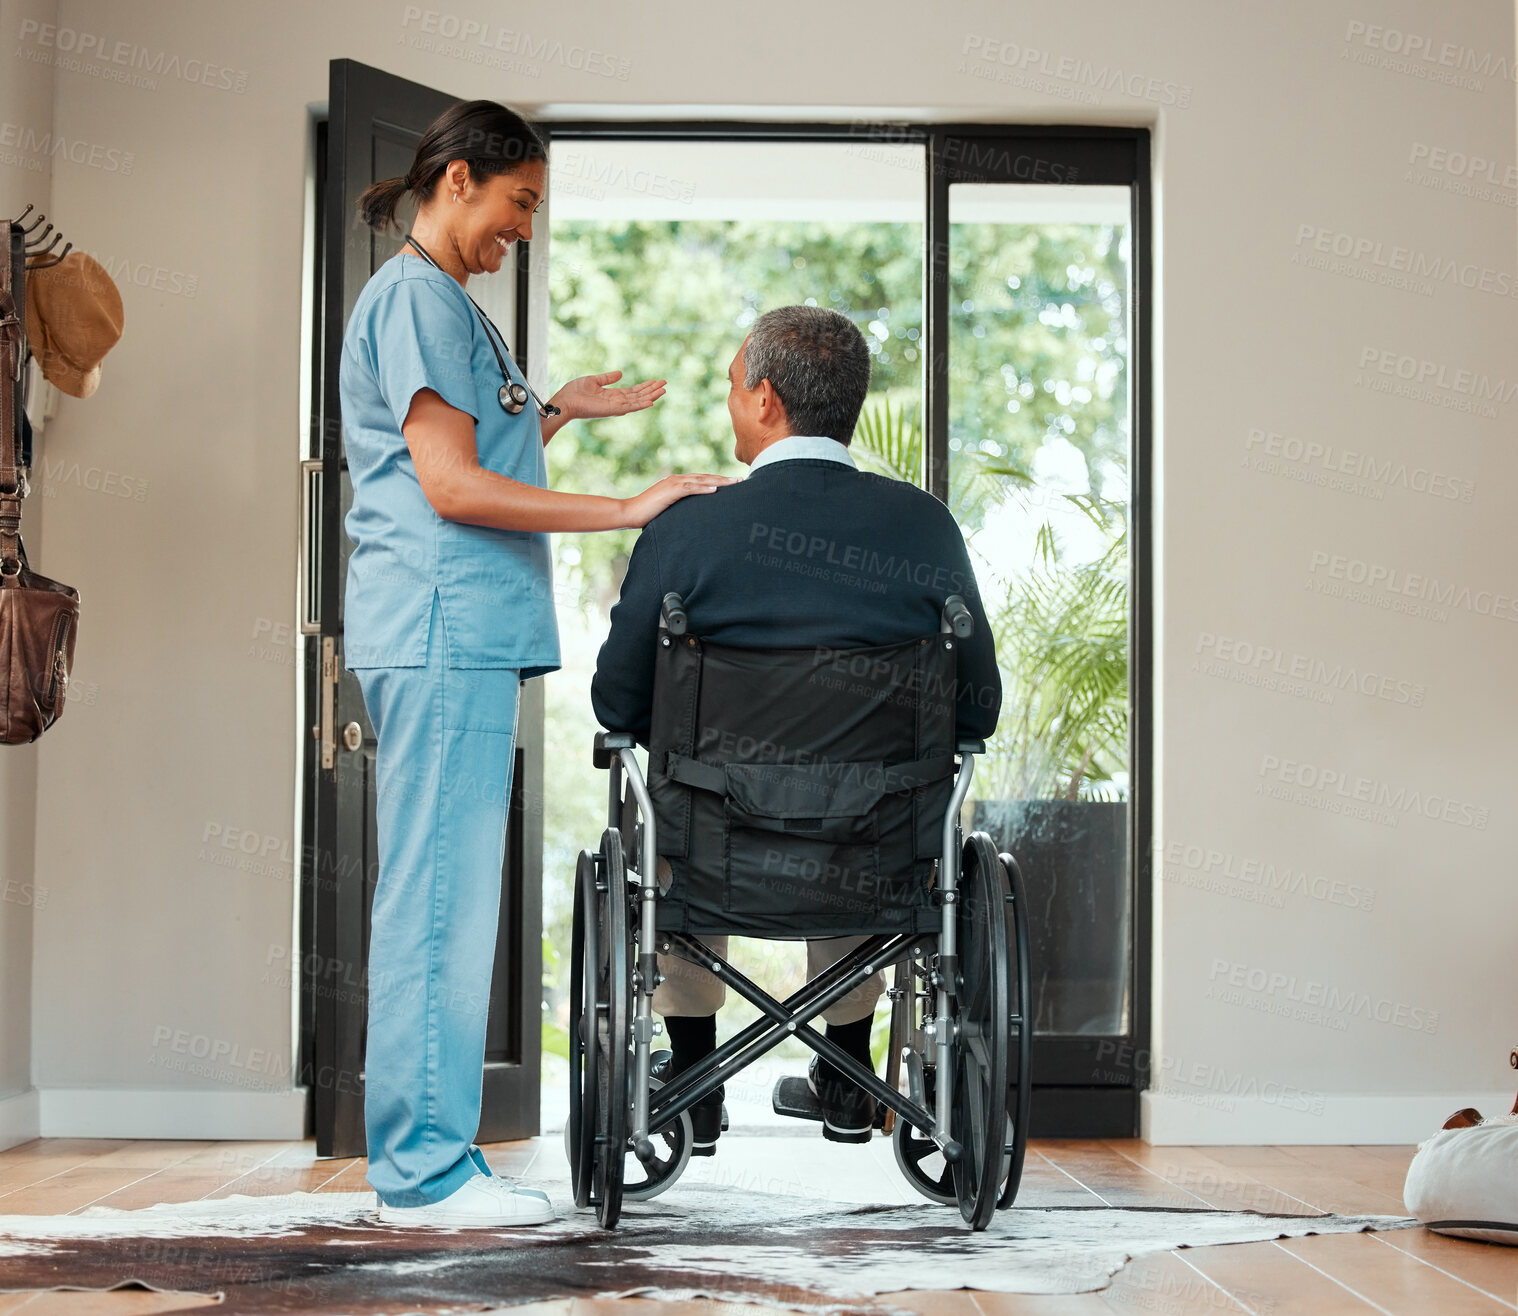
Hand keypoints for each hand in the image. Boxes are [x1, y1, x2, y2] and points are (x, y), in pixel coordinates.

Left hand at [553, 370, 666, 420]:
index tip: (656, 381)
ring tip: (663, 390)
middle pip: (639, 396)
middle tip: (665, 384)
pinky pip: (630, 407)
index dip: (645, 386)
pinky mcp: (612, 410)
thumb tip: (621, 373)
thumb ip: (608, 378)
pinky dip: (641, 405)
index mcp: (613, 395)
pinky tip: (651, 401)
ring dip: (651, 396)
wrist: (566, 401)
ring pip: (638, 401)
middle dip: (652, 390)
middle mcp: (617, 402)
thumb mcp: (594, 380)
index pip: (633, 391)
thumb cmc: (575, 392)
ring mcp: (616, 407)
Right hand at [620, 472, 736, 527]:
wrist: (629, 513)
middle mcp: (676, 480)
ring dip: (719, 481)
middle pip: (705, 477)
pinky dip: (703, 488)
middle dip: (723, 479)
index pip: (701, 481)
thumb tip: (690, 518)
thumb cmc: (646, 515)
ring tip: (734, 483)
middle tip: (740, 480)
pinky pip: (690, 488)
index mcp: (676, 484)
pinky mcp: (670, 491)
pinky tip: (715, 489)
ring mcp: (673, 484)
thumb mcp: (666, 511)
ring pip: (701, 480)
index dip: (717, 481)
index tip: (732, 483)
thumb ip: (678, 509)